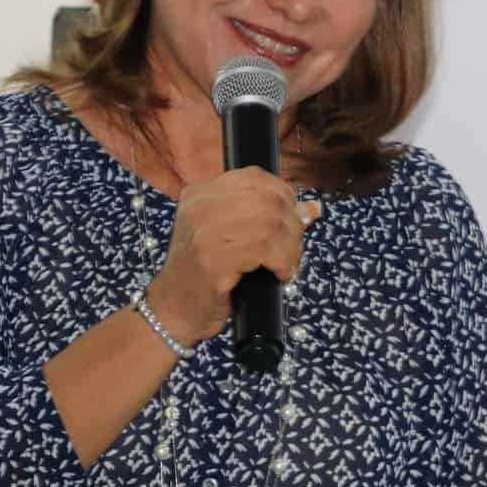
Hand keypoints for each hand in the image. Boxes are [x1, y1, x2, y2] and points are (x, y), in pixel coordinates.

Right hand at [146, 168, 319, 343]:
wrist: (174, 309)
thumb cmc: (205, 273)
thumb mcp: (232, 238)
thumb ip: (267, 218)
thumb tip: (312, 208)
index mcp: (201, 193)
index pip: (256, 177)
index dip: (284, 196)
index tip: (291, 221)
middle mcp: (200, 206)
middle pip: (269, 199)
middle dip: (292, 225)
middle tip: (291, 249)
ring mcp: (204, 232)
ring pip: (271, 223)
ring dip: (290, 247)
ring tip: (287, 264)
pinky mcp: (212, 259)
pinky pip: (263, 248)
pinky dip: (282, 261)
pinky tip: (280, 274)